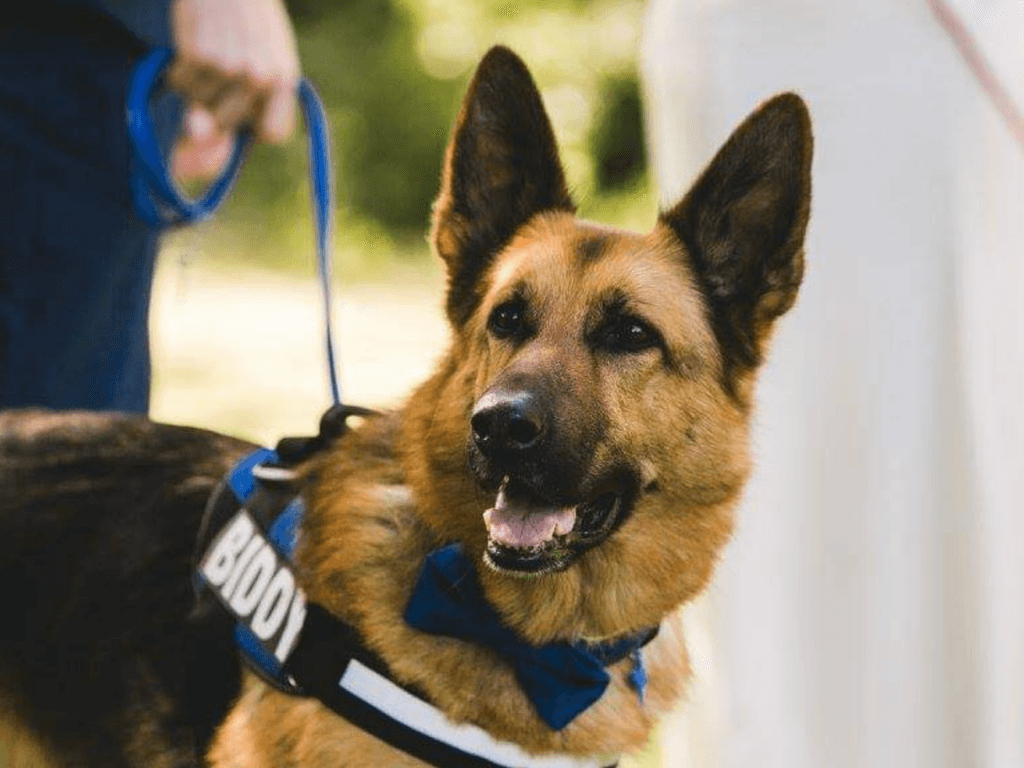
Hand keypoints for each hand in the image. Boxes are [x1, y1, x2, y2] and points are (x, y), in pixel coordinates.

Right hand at [168, 0, 299, 180]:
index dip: (256, 127)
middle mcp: (259, 77)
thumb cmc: (251, 23)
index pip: (273, 133)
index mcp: (284, 79)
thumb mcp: (265, 59)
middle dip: (219, 105)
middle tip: (225, 68)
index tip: (249, 112)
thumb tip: (194, 134)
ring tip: (211, 53)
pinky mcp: (196, 54)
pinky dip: (180, 71)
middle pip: (227, 124)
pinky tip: (194, 45)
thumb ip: (241, 105)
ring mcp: (227, 66)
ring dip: (197, 88)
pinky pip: (180, 84)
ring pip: (199, 106)